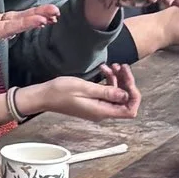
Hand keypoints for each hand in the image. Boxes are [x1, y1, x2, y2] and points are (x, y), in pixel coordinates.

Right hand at [0, 0, 58, 58]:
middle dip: (34, 19)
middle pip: (14, 26)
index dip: (23, 24)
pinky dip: (19, 16)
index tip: (41, 19)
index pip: (4, 30)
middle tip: (55, 12)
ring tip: (50, 13)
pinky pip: (5, 20)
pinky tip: (31, 14)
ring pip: (12, 23)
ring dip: (31, 17)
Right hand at [15, 68, 142, 126]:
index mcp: (102, 111)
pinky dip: (108, 81)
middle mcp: (102, 112)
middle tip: (121, 66)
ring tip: (111, 65)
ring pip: (117, 94)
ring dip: (117, 79)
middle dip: (126, 82)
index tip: (128, 79)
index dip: (134, 95)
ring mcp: (98, 107)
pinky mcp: (93, 102)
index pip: (129, 110)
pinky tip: (103, 70)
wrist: (44, 95)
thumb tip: (125, 95)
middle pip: (125, 100)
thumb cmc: (60, 92)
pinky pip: (107, 92)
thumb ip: (106, 92)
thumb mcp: (85, 88)